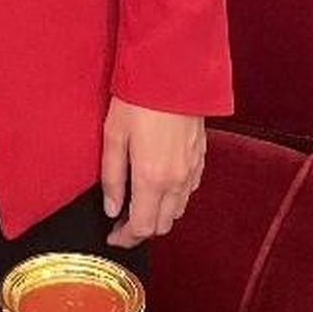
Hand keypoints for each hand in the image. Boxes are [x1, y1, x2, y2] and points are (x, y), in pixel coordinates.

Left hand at [101, 97, 204, 247]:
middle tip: (122, 221)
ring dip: (159, 214)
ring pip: (178, 210)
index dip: (125, 238)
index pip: (142, 227)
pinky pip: (189, 191)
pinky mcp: (201, 158)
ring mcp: (192, 170)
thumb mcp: (113, 135)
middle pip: (162, 224)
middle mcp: (177, 181)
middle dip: (142, 229)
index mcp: (152, 179)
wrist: (173, 72)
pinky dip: (174, 198)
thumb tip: (111, 208)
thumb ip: (111, 177)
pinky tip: (160, 185)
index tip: (112, 237)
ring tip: (138, 203)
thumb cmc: (138, 100)